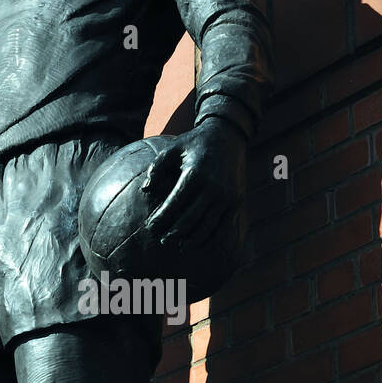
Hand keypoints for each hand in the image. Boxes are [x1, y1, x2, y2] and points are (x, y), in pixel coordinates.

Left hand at [144, 117, 246, 252]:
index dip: (161, 218)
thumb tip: (145, 190)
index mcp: (195, 174)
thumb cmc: (195, 143)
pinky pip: (224, 227)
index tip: (150, 228)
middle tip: (163, 241)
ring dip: (192, 240)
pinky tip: (201, 244)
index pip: (174, 204)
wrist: (228, 136)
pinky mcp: (236, 202)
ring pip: (207, 227)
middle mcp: (213, 187)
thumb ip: (156, 168)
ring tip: (180, 246)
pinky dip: (212, 239)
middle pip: (190, 220)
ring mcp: (227, 197)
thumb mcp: (173, 149)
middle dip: (174, 233)